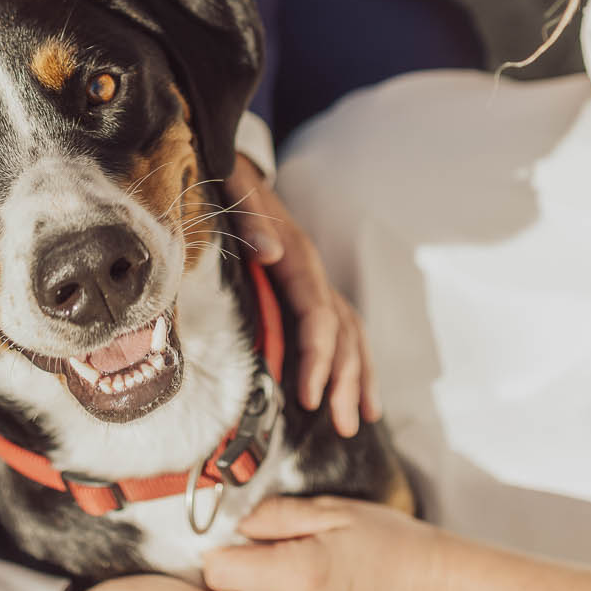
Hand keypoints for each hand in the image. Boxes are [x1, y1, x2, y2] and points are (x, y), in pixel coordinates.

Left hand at [201, 495, 444, 590]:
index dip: (218, 549)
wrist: (428, 585)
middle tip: (249, 550)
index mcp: (300, 573)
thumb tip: (238, 526)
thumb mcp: (331, 510)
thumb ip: (276, 515)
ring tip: (266, 573)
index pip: (219, 571)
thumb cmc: (388, 542)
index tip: (231, 537)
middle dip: (228, 573)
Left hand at [226, 154, 378, 435]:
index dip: (318, 358)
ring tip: (360, 421)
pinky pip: (341, 329)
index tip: (309, 398)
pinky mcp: (307, 289)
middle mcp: (313, 273)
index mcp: (298, 258)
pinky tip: (357, 393)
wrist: (233, 165)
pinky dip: (352, 362)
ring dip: (358, 378)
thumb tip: (269, 252)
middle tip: (345, 425)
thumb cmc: (230, 184)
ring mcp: (315, 281)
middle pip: (343, 333)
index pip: (319, 317)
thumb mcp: (236, 191)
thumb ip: (250, 219)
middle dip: (345, 381)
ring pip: (350, 334)